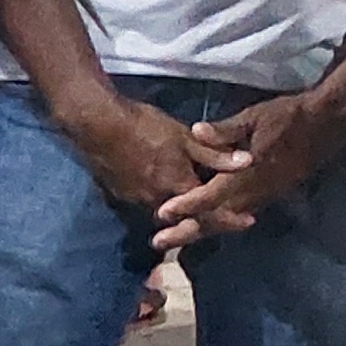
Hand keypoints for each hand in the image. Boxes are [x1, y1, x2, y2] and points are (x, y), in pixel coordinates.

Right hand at [62, 88, 233, 219]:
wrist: (96, 125)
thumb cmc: (144, 127)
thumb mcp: (184, 137)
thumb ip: (214, 155)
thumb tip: (248, 163)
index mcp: (177, 187)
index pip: (210, 213)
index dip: (231, 219)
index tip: (249, 221)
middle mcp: (157, 202)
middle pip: (187, 220)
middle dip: (205, 219)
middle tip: (221, 214)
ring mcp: (136, 200)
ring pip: (165, 213)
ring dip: (181, 212)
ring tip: (194, 203)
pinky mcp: (120, 195)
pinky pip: (147, 204)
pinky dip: (161, 202)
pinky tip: (163, 189)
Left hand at [165, 82, 345, 244]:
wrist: (329, 123)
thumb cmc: (290, 116)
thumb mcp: (255, 117)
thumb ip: (225, 130)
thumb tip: (195, 132)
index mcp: (249, 172)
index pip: (211, 194)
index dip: (186, 205)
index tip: (162, 214)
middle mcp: (257, 190)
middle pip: (216, 217)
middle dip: (187, 230)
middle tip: (158, 242)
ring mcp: (266, 194)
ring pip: (228, 219)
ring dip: (201, 229)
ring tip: (174, 239)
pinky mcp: (272, 193)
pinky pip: (241, 212)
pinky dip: (220, 221)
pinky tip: (205, 223)